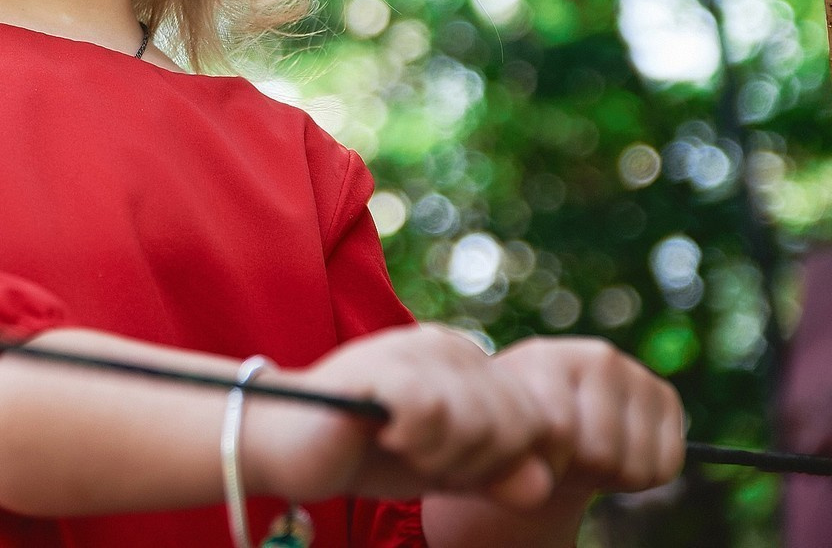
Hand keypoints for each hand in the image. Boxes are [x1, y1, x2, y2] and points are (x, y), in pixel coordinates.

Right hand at [242, 323, 555, 511]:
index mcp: (470, 361)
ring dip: (442, 455)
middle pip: (518, 425)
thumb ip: (497, 476)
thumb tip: (544, 487)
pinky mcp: (383, 364)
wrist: (287, 445)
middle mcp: (449, 344)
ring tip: (399, 444)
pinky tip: (382, 434)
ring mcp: (414, 348)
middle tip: (421, 456)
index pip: (538, 423)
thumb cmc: (366, 454)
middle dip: (477, 463)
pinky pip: (433, 414)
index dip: (503, 463)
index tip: (449, 466)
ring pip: (480, 421)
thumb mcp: (447, 471)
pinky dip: (413, 441)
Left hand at [492, 336, 684, 493]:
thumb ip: (519, 442)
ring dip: (606, 476)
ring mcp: (636, 374)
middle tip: (560, 457)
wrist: (546, 420)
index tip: (528, 458)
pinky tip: (615, 455)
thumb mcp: (505, 436)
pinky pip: (665, 467)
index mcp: (546, 358)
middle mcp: (599, 357)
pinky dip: (639, 478)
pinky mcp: (666, 398)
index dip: (544, 465)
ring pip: (634, 467)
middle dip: (578, 470)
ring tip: (582, 455)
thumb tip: (556, 442)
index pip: (559, 430)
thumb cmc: (520, 431)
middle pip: (600, 454)